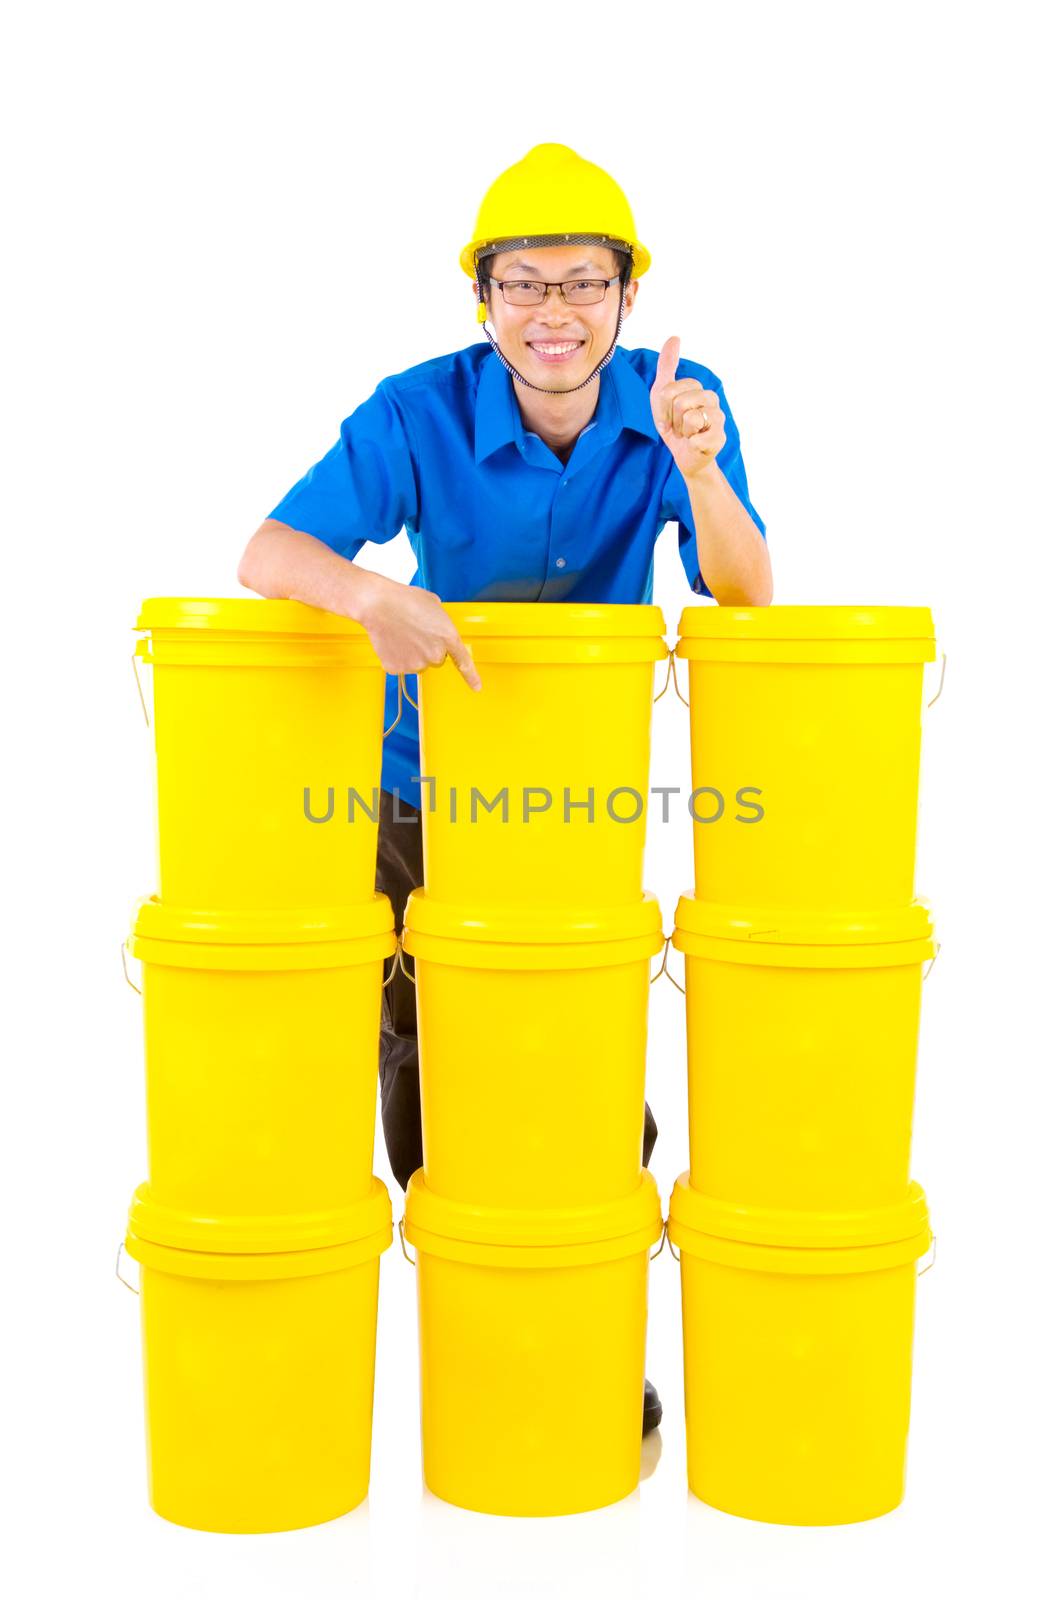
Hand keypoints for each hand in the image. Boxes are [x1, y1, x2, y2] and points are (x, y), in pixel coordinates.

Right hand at [356, 575, 481, 689]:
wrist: (378, 605)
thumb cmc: (404, 600)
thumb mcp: (433, 605)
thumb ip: (440, 621)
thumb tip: (436, 626)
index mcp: (448, 637)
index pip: (463, 662)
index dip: (471, 676)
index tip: (476, 687)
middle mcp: (435, 655)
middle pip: (435, 659)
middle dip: (427, 648)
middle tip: (415, 632)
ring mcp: (416, 664)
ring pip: (416, 663)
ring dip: (411, 652)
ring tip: (401, 633)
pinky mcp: (398, 668)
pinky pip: (400, 665)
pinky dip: (396, 656)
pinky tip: (392, 641)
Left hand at [649, 335, 724, 479]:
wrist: (685, 455)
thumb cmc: (674, 424)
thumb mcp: (663, 394)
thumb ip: (668, 366)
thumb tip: (674, 337)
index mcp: (698, 388)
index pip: (669, 390)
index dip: (661, 409)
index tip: (667, 417)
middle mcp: (712, 400)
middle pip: (679, 402)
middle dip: (671, 420)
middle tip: (678, 428)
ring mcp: (718, 419)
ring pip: (689, 418)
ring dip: (681, 432)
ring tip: (687, 435)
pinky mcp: (719, 438)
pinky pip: (696, 437)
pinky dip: (690, 444)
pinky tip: (696, 444)